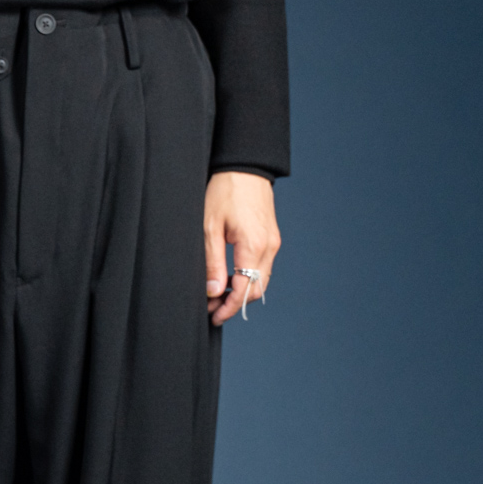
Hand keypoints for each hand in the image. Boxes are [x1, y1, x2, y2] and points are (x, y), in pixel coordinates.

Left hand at [204, 171, 280, 324]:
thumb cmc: (225, 192)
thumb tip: (214, 292)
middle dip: (235, 304)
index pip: (245, 290)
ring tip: (217, 295)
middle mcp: (269, 247)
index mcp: (254, 246)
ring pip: (260, 280)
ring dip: (241, 292)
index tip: (214, 316)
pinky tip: (229, 279)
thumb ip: (212, 263)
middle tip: (212, 309)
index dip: (229, 307)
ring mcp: (273, 242)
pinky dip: (247, 279)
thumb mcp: (209, 228)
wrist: (245, 167)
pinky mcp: (271, 238)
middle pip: (256, 290)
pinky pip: (261, 267)